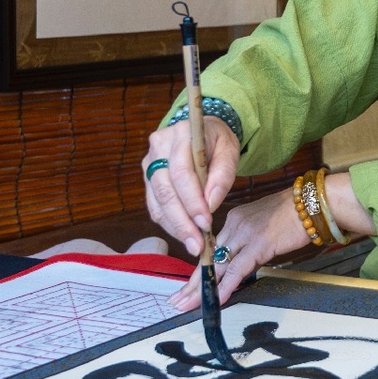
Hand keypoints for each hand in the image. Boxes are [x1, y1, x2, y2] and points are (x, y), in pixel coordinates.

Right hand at [141, 115, 239, 255]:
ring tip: (194, 245)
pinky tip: (185, 235)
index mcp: (180, 134)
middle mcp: (158, 148)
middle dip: (182, 221)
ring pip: (157, 202)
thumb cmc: (217, 142)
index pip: (182, 173)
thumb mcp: (229, 151)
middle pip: (165, 191)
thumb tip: (210, 205)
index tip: (206, 223)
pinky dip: (170, 224)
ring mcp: (149, 163)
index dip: (193, 201)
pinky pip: (155, 207)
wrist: (202, 133)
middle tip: (198, 244)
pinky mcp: (148, 179)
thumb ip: (222, 175)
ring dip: (175, 227)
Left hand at [166, 188, 310, 310]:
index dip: (198, 269)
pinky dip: (226, 286)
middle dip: (191, 282)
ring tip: (187, 305)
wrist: (313, 203)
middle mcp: (235, 225)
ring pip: (218, 265)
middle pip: (208, 258)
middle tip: (176, 301)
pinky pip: (238, 269)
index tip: (187, 286)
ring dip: (201, 288)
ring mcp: (246, 234)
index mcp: (235, 219)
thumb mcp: (264, 224)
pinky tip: (217, 300)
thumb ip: (248, 241)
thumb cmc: (296, 215)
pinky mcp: (260, 244)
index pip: (211, 248)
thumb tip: (240, 262)